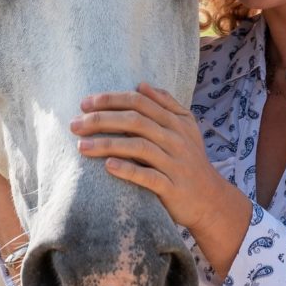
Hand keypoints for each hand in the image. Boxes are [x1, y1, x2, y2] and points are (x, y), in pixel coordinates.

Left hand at [71, 82, 236, 235]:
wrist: (210, 200)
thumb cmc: (190, 160)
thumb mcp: (186, 128)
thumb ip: (166, 104)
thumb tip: (142, 85)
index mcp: (176, 121)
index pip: (139, 102)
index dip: (111, 99)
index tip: (85, 103)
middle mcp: (176, 139)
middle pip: (135, 121)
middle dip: (102, 120)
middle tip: (74, 124)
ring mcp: (175, 163)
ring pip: (138, 147)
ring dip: (107, 144)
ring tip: (80, 146)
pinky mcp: (173, 188)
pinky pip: (148, 177)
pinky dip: (128, 170)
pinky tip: (107, 166)